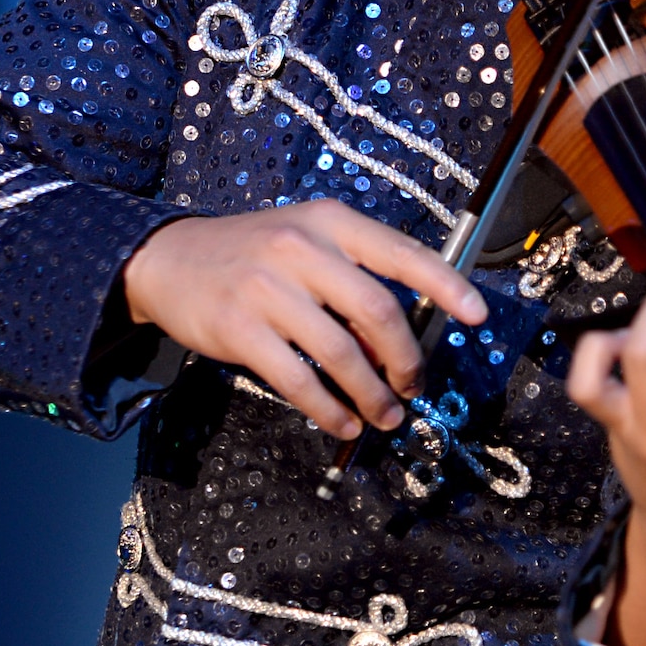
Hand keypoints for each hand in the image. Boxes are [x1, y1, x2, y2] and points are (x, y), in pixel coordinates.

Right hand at [122, 202, 487, 439]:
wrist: (168, 259)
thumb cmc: (254, 254)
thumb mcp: (306, 242)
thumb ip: (352, 278)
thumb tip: (401, 341)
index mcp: (330, 222)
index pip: (401, 253)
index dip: (446, 285)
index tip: (477, 315)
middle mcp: (301, 248)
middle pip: (378, 311)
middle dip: (406, 359)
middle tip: (412, 387)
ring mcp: (267, 288)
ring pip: (342, 353)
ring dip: (372, 395)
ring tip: (384, 417)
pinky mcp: (239, 329)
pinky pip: (298, 381)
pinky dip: (329, 410)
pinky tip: (342, 423)